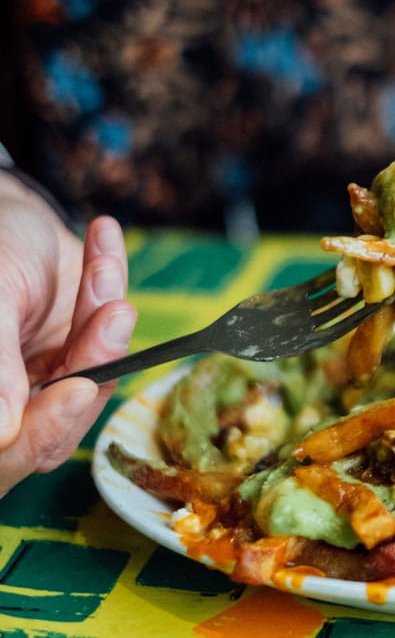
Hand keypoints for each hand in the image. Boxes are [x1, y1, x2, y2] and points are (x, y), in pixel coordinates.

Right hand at [0, 174, 136, 496]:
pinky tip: (103, 248)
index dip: (45, 429)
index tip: (78, 387)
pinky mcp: (81, 354)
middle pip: (58, 425)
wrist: (4, 214)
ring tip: (100, 268)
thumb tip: (2, 430)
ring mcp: (44, 382)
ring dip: (105, 322)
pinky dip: (109, 292)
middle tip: (113, 313)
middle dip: (92, 364)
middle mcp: (9, 402)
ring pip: (94, 380)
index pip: (8, 451)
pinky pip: (110, 339)